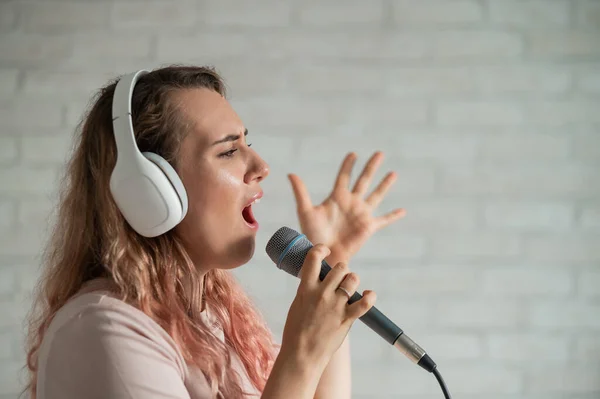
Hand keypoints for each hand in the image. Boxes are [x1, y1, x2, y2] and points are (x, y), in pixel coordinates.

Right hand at [279, 244, 375, 372]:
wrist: (301, 354)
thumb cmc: (296, 331)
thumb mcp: (297, 304)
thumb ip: (308, 290)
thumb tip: (319, 279)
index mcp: (306, 288)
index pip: (314, 258)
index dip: (321, 249)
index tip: (325, 251)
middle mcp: (322, 293)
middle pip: (340, 267)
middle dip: (342, 270)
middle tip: (340, 278)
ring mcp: (335, 305)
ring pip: (352, 280)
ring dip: (353, 281)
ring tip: (350, 288)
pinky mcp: (346, 318)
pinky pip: (364, 303)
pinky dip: (370, 297)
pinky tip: (369, 295)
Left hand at [288, 151, 405, 259]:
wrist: (323, 255)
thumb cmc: (312, 235)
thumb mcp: (305, 211)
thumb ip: (300, 192)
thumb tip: (291, 174)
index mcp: (337, 197)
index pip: (344, 177)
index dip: (348, 166)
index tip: (353, 154)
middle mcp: (351, 203)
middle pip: (363, 180)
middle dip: (371, 167)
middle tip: (379, 153)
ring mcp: (361, 214)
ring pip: (376, 195)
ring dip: (385, 185)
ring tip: (393, 174)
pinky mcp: (368, 227)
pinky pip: (384, 220)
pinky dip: (393, 216)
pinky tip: (403, 211)